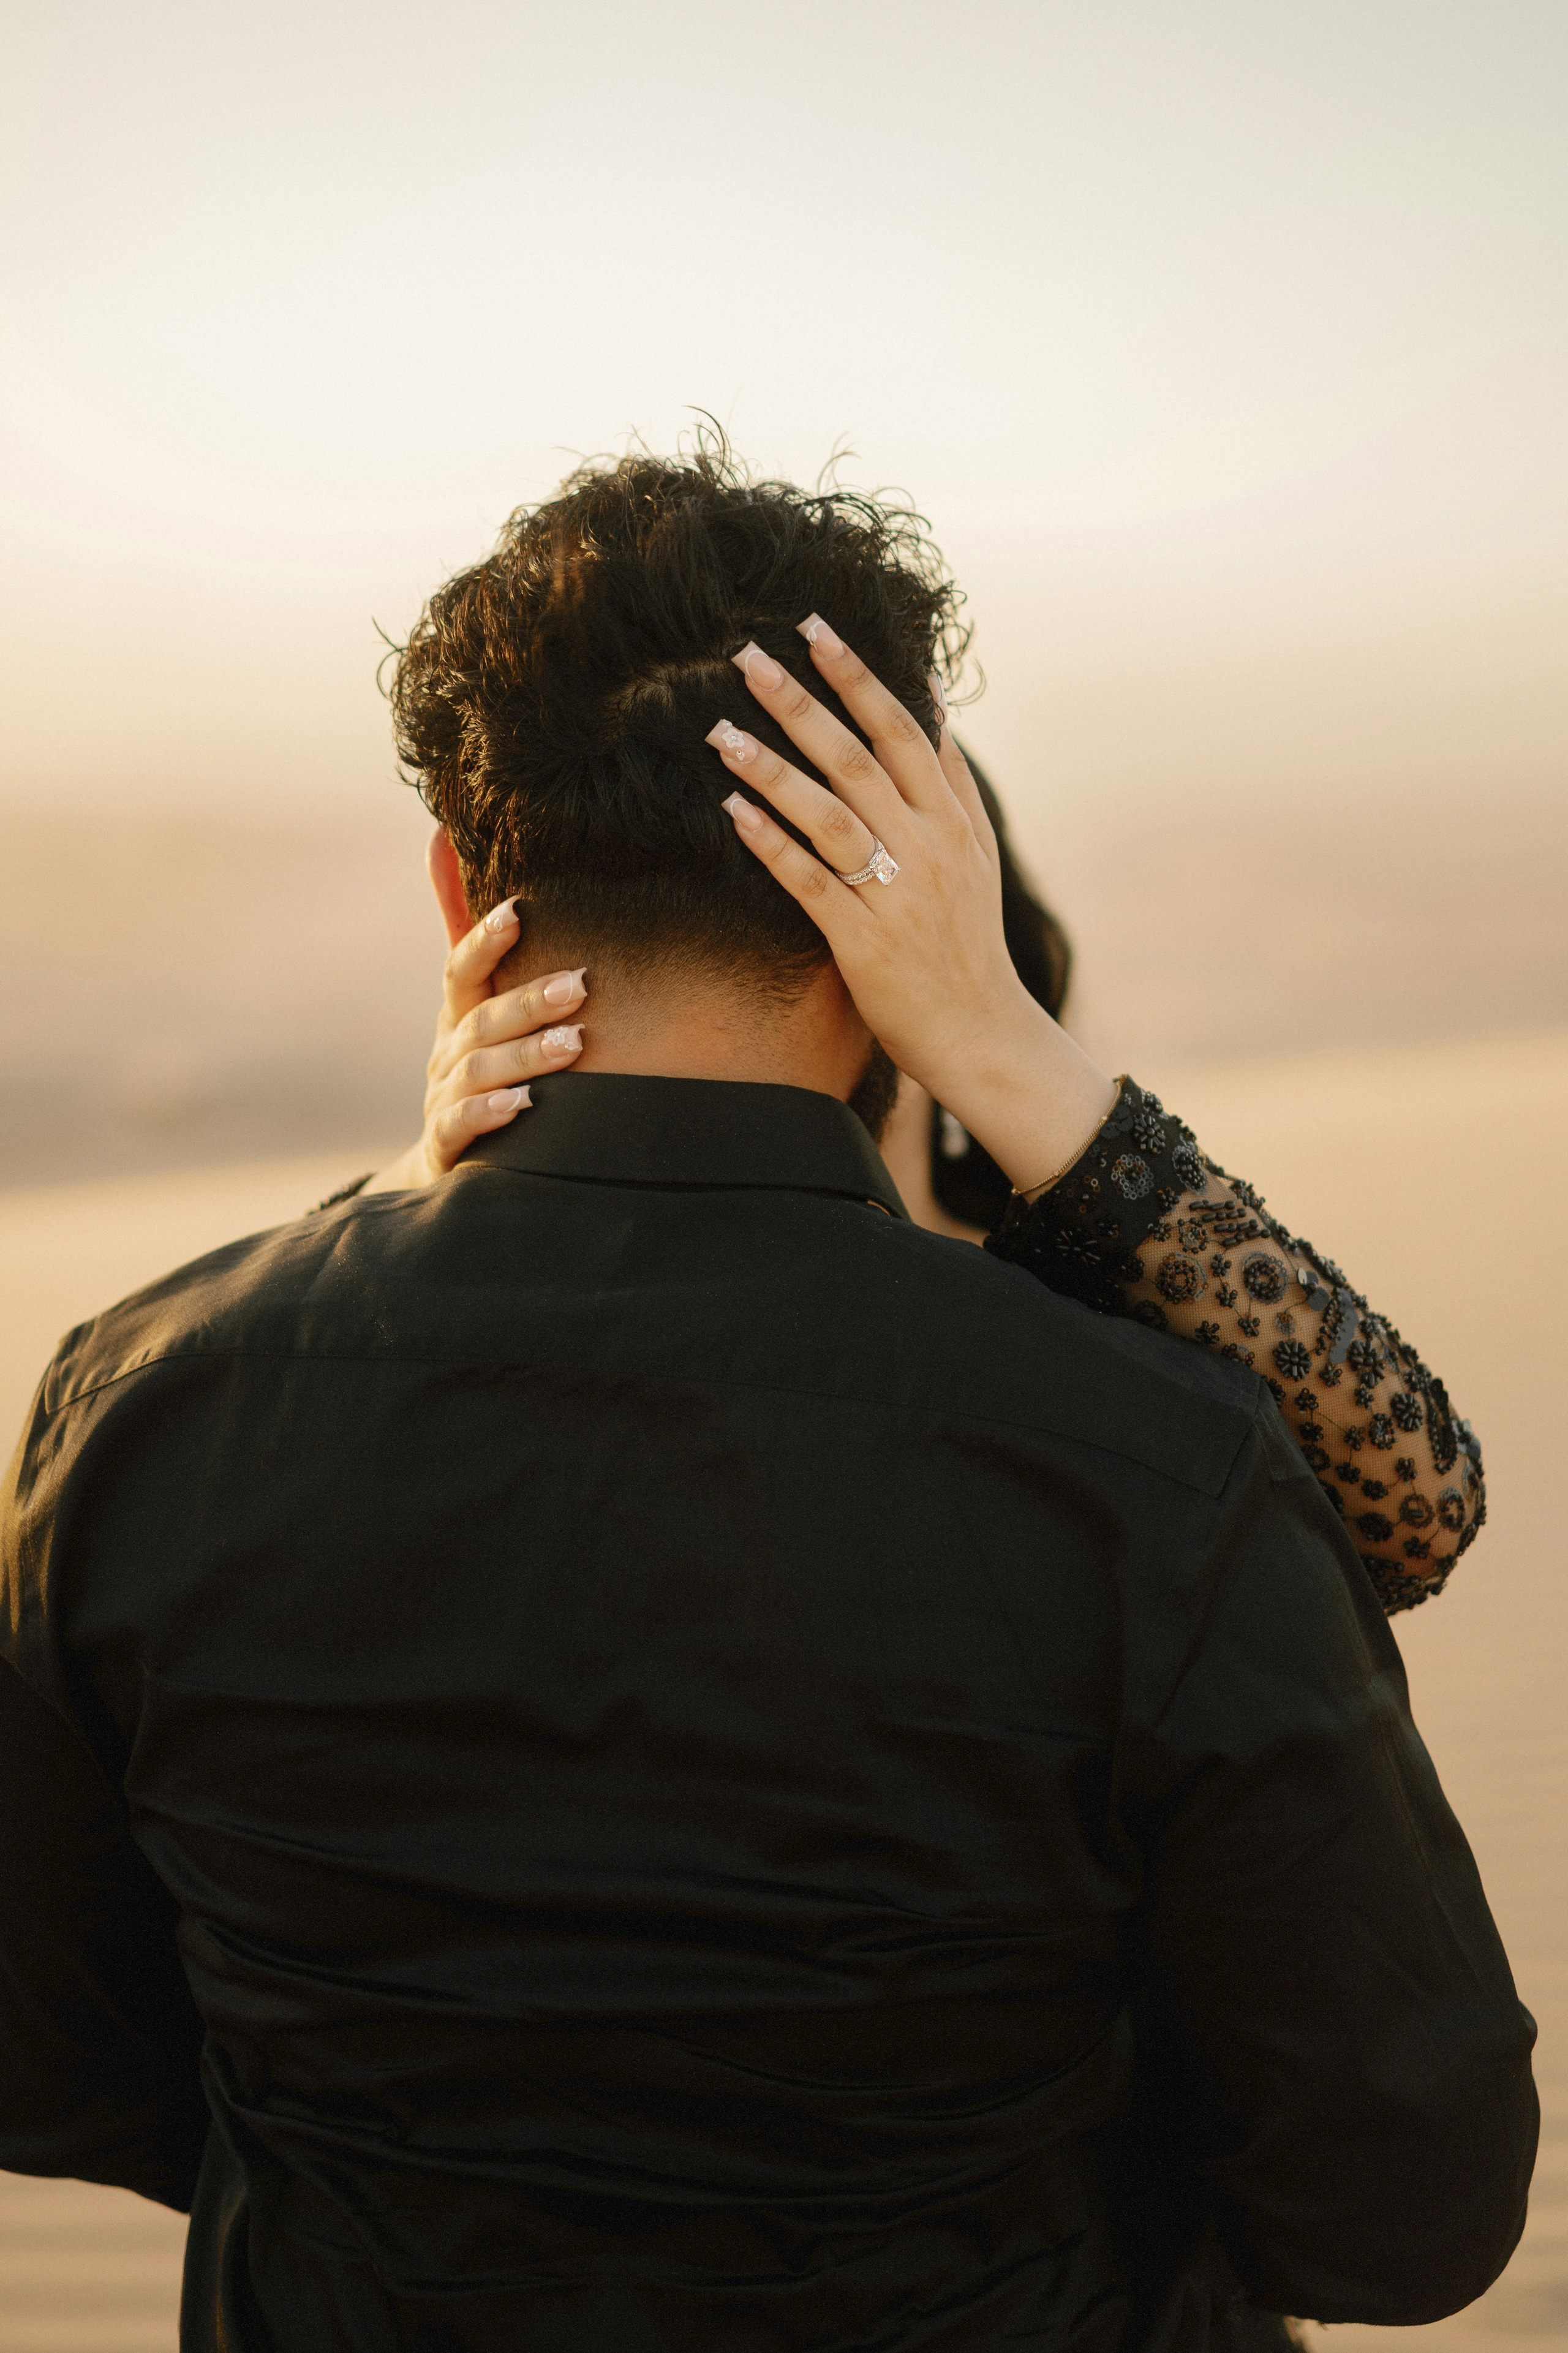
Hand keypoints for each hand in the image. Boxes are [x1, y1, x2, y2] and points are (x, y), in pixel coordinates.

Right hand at [362, 902, 586, 1191]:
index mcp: (459, 1014)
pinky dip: (487, 1112)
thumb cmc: (479, 1066)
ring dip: (523, 1055)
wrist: (446, 1160)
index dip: (485, 941)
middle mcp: (447, 1052)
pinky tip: (522, 1104)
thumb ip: (464, 928)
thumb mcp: (473, 1000)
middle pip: (481, 1020)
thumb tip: (439, 836)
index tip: (519, 911)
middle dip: (529, 1001)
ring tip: (573, 1045)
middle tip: (580, 985)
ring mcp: (443, 1098)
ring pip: (477, 1071)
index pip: (462, 969)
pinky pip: (460, 1126)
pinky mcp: (446, 1145)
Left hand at [706, 623, 1115, 1193]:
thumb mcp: (978, 853)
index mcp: (953, 821)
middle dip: (800, 704)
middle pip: (857, 759)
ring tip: (719, 731)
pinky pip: (809, 882)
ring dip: (772, 768)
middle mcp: (927, 848)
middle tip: (747, 657)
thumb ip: (951, 777)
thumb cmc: (967, 942)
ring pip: (828, 814)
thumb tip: (933, 697)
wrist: (982, 1032)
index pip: (902, 731)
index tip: (815, 628)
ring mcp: (895, 894)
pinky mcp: (862, 941)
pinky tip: (732, 811)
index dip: (858, 676)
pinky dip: (771, 843)